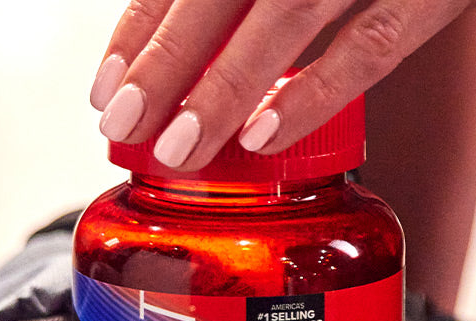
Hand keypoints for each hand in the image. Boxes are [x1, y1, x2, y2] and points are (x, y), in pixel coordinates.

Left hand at [92, 0, 475, 170]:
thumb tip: (196, 58)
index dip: (140, 29)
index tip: (107, 87)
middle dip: (164, 61)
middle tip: (122, 124)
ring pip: (283, 19)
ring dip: (222, 87)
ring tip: (178, 147)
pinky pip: (368, 45)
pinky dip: (315, 92)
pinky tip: (265, 134)